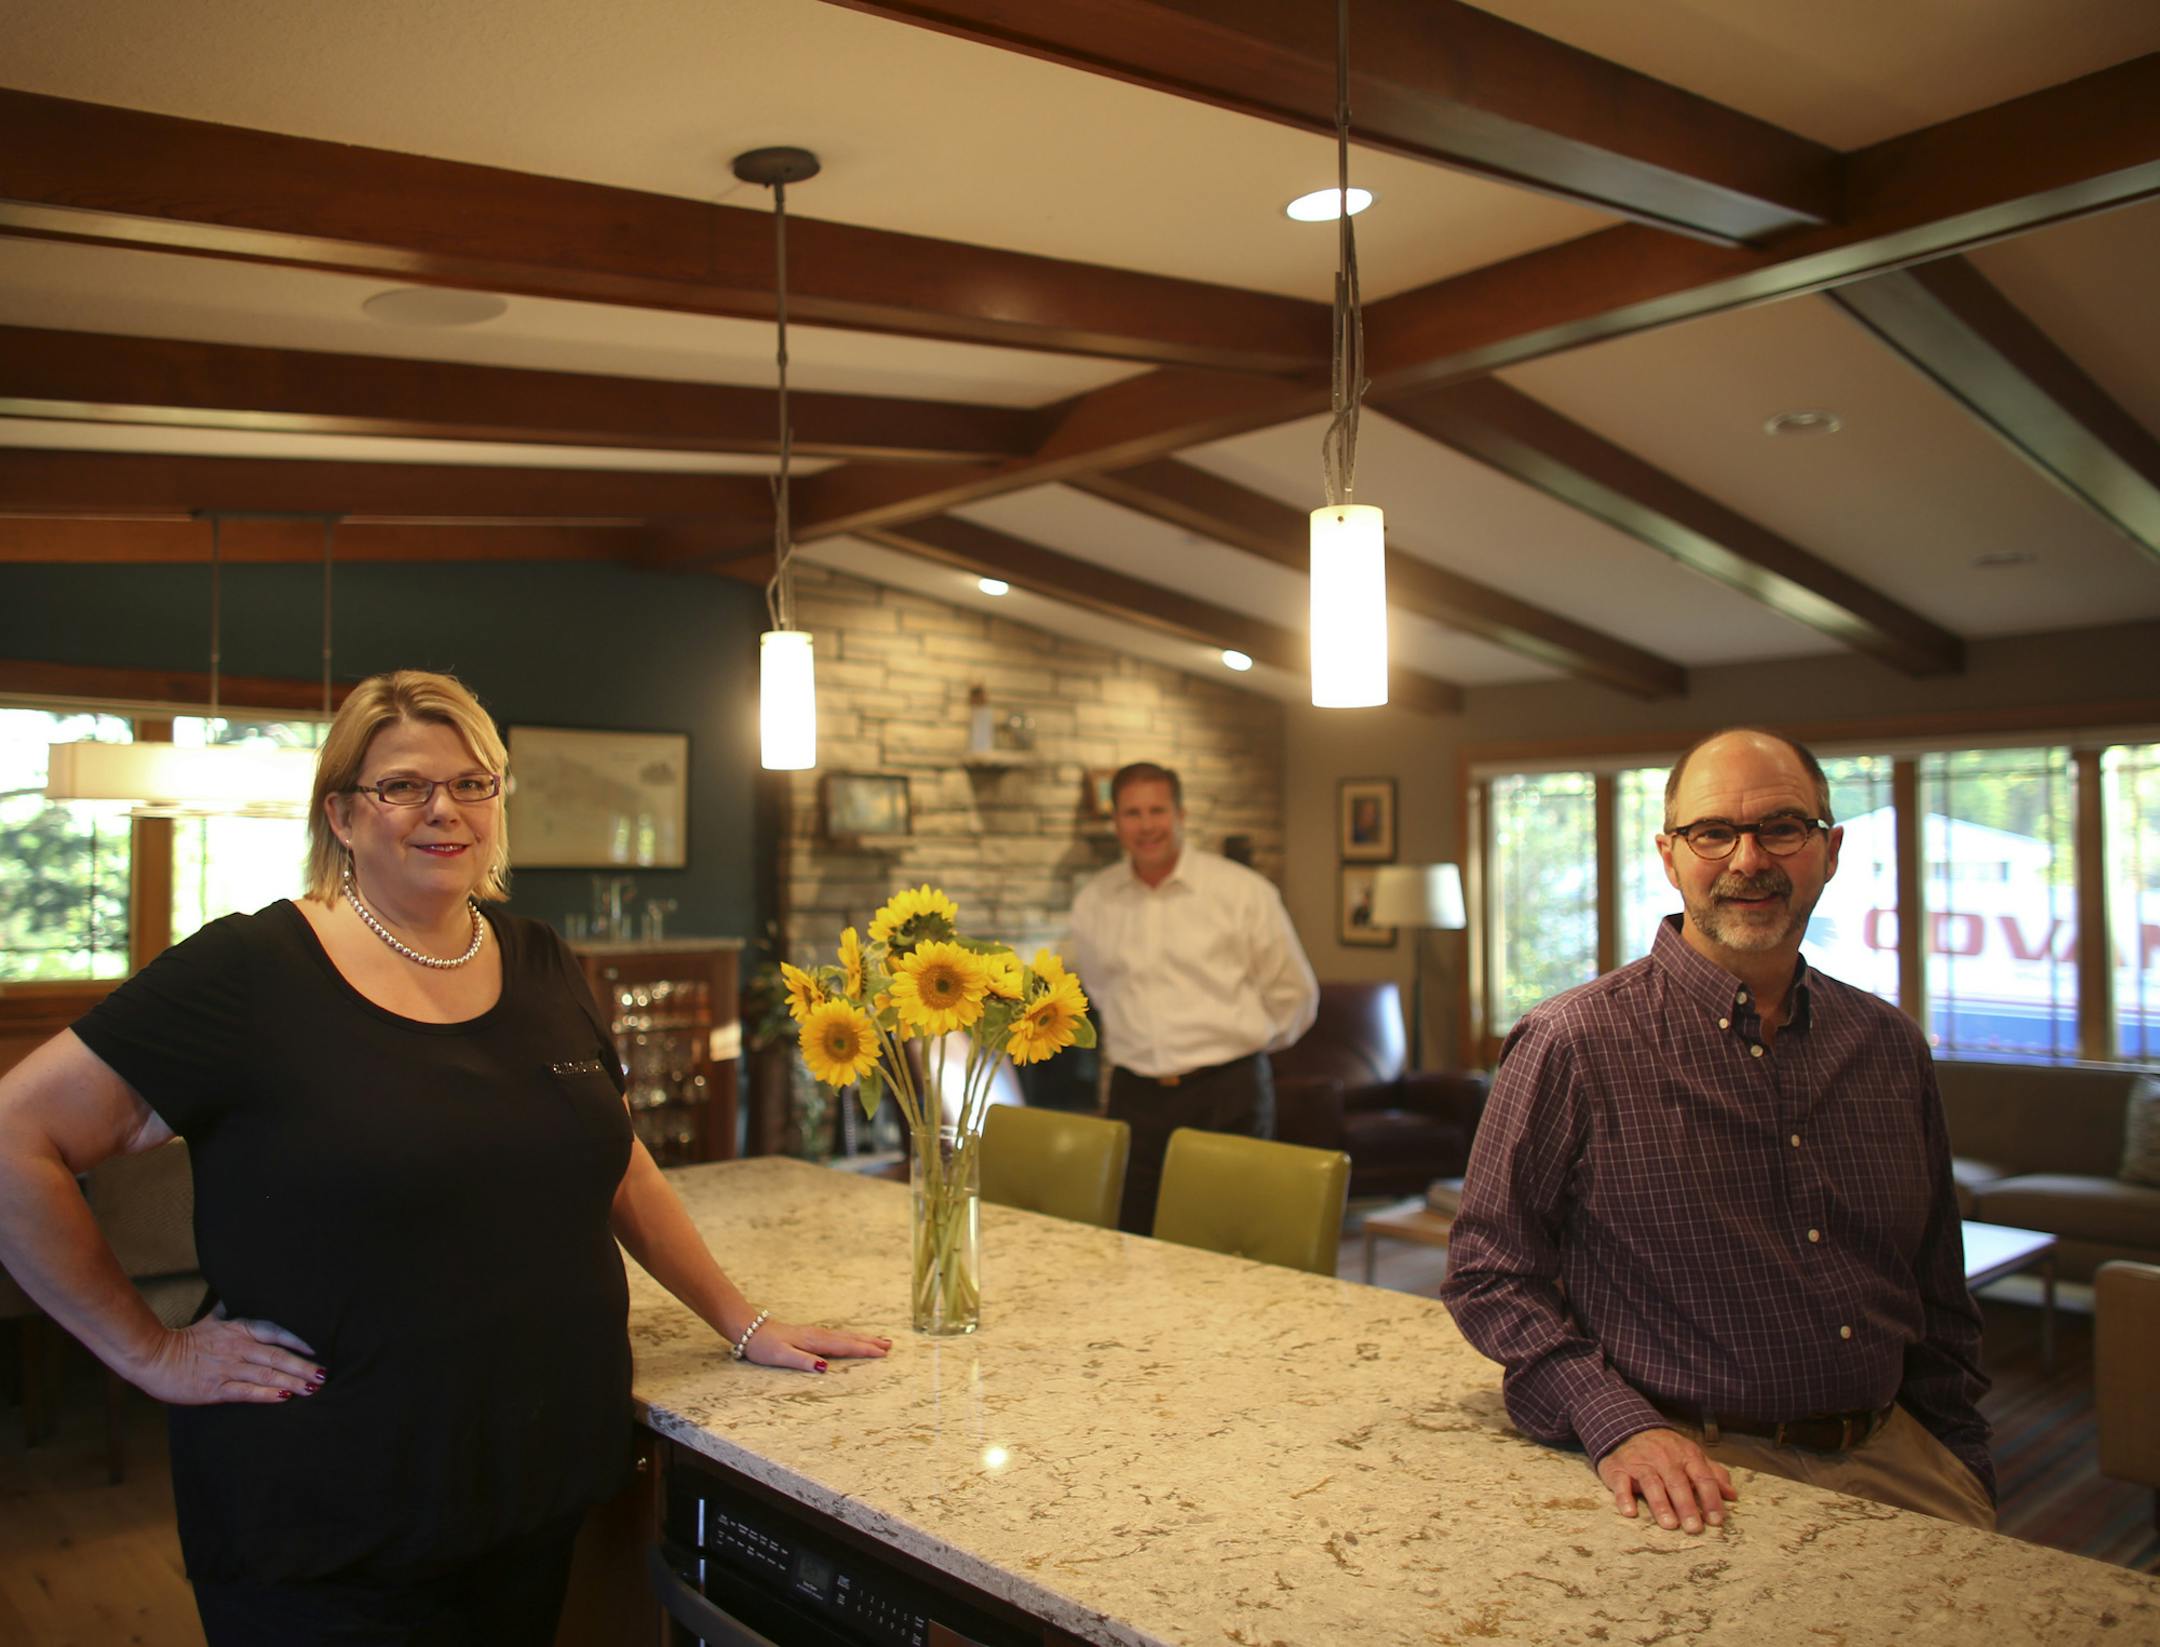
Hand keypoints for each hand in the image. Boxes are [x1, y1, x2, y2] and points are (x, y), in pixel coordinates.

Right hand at [132, 1304, 324, 1405]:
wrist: (153, 1358)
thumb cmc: (185, 1340)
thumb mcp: (211, 1319)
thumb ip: (229, 1308)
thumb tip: (237, 1290)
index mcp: (238, 1330)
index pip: (275, 1331)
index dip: (298, 1340)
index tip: (318, 1347)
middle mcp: (237, 1348)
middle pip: (276, 1355)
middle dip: (303, 1365)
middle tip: (325, 1373)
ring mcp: (227, 1368)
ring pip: (266, 1374)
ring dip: (291, 1380)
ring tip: (313, 1387)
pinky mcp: (216, 1389)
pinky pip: (246, 1392)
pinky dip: (267, 1394)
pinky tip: (284, 1398)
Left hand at [741, 1318, 892, 1373]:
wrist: (751, 1330)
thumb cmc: (765, 1346)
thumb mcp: (781, 1356)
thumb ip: (803, 1361)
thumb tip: (825, 1367)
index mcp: (815, 1341)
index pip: (845, 1347)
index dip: (864, 1350)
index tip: (883, 1353)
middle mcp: (818, 1335)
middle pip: (849, 1339)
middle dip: (870, 1343)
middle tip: (890, 1346)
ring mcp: (816, 1333)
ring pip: (845, 1336)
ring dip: (863, 1339)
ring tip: (881, 1341)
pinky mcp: (811, 1335)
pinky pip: (838, 1336)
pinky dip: (851, 1338)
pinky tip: (853, 1340)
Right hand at [1597, 1428, 1737, 1532]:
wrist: (1627, 1428)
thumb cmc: (1665, 1449)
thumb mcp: (1691, 1456)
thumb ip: (1712, 1474)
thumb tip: (1732, 1495)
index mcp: (1686, 1455)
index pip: (1702, 1477)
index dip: (1710, 1499)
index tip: (1716, 1520)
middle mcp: (1664, 1458)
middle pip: (1677, 1482)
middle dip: (1687, 1506)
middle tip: (1695, 1528)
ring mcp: (1640, 1462)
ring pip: (1652, 1483)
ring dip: (1660, 1504)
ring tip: (1669, 1524)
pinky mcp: (1618, 1468)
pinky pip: (1621, 1483)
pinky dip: (1624, 1497)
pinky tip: (1630, 1512)